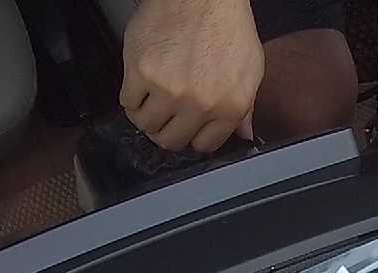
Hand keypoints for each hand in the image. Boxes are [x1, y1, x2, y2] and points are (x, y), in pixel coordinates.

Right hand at [120, 0, 264, 152]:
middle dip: (167, 129)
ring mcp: (169, 90)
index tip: (186, 128)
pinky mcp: (142, 74)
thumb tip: (242, 133)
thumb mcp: (250, 68)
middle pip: (171, 140)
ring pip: (146, 125)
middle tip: (166, 114)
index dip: (193, 136)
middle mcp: (200, 103)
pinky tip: (142, 82)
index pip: (204, 145)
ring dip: (146, 115)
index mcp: (229, 106)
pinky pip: (127, 102)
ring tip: (152, 97)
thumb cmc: (224, 23)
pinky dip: (131, 96)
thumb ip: (245, 106)